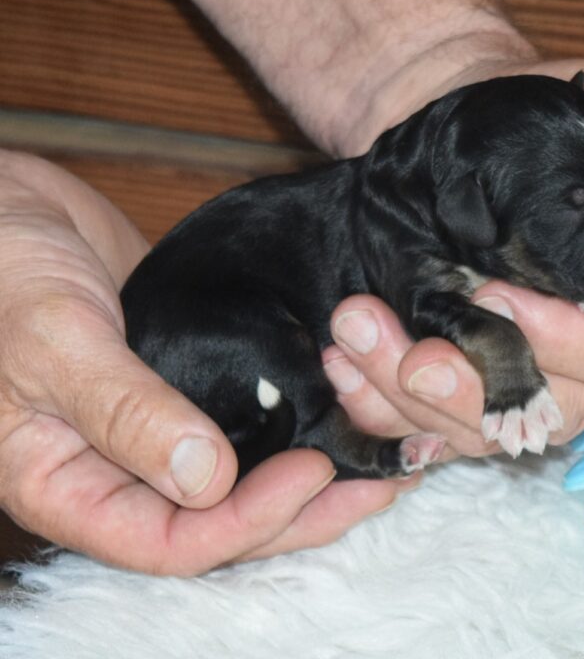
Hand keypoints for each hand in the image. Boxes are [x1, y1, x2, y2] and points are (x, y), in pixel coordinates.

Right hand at [0, 151, 413, 574]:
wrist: (7, 209)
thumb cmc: (2, 270)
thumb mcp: (54, 338)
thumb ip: (123, 410)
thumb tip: (208, 479)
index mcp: (66, 483)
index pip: (167, 541)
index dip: (244, 522)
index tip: (311, 472)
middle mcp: (116, 468)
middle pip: (218, 521)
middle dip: (299, 509)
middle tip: (376, 482)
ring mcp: (155, 426)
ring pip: (238, 478)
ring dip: (307, 474)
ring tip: (379, 456)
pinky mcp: (185, 384)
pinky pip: (242, 420)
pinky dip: (290, 422)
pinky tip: (339, 407)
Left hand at [322, 59, 583, 457]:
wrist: (464, 176)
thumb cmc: (530, 166)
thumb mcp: (574, 142)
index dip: (561, 337)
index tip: (496, 295)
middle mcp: (577, 367)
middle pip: (543, 417)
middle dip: (470, 387)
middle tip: (418, 354)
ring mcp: (513, 393)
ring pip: (470, 431)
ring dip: (403, 391)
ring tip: (355, 332)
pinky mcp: (454, 401)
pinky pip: (416, 426)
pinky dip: (373, 402)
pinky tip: (339, 360)